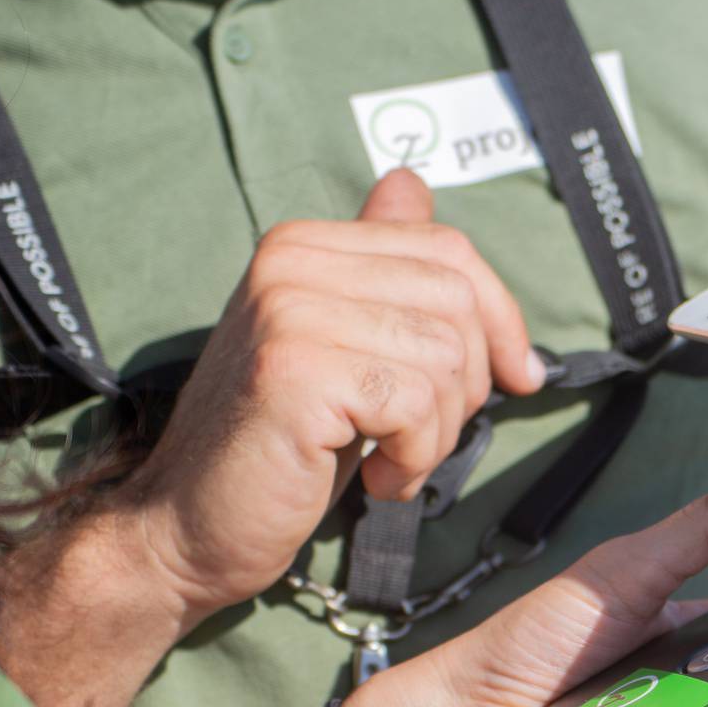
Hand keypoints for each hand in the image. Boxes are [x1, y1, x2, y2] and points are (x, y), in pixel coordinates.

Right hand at [118, 168, 546, 622]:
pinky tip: (374, 477)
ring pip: (444, 356)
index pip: (448, 249)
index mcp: (304, 244)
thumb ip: (375, 269)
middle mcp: (290, 261)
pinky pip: (417, 404)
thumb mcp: (342, 344)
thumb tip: (410, 182)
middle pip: (457, 301)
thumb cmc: (282, 446)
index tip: (520, 376)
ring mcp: (288, 311)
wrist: (187, 524)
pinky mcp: (295, 372)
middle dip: (468, 383)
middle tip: (420, 435)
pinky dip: (414, 456)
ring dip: (439, 430)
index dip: (501, 318)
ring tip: (389, 459)